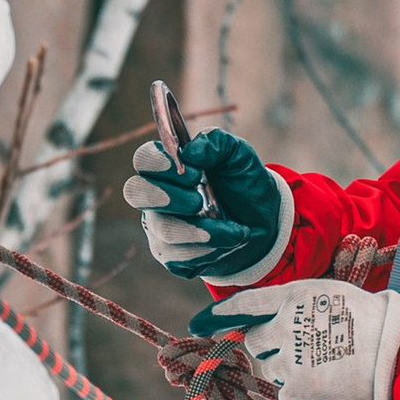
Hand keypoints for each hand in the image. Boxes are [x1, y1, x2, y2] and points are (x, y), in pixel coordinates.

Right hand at [119, 129, 292, 283]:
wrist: (264, 223)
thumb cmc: (243, 183)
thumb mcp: (239, 155)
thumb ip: (216, 142)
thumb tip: (190, 152)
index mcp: (167, 167)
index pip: (143, 159)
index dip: (160, 163)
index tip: (194, 172)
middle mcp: (156, 197)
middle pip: (135, 193)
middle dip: (169, 197)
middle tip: (199, 200)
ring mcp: (160, 228)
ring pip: (164, 229)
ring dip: (203, 230)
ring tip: (235, 229)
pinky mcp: (171, 257)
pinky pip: (180, 256)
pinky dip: (211, 249)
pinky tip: (230, 241)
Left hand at [198, 278, 399, 399]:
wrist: (396, 349)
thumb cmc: (372, 318)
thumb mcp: (332, 294)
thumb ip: (300, 304)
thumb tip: (278, 318)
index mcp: (291, 297)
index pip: (244, 305)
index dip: (218, 316)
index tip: (197, 325)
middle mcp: (283, 325)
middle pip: (255, 341)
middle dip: (270, 347)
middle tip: (301, 350)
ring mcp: (287, 357)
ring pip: (271, 368)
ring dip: (288, 370)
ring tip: (325, 366)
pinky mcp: (296, 386)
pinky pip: (286, 393)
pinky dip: (301, 393)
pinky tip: (326, 384)